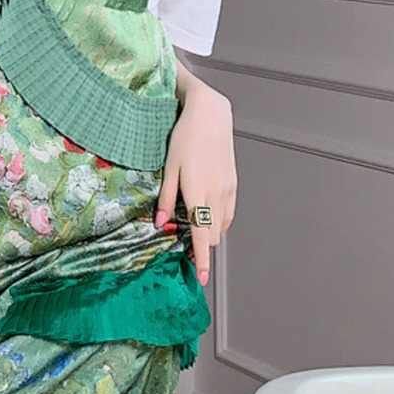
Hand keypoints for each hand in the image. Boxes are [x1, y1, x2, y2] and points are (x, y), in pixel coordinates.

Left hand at [154, 86, 237, 285]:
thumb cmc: (186, 137)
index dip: (202, 259)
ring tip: (196, 235)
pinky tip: (208, 217)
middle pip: (213, 235)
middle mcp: (216, 195)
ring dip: (211, 235)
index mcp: (198, 193)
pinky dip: (219, 221)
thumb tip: (160, 223)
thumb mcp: (168, 167)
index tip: (200, 277)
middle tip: (189, 254)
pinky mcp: (233, 183)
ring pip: (222, 225)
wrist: (211, 115)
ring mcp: (227, 190)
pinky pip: (228, 212)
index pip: (202, 235)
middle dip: (203, 249)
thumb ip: (166, 197)